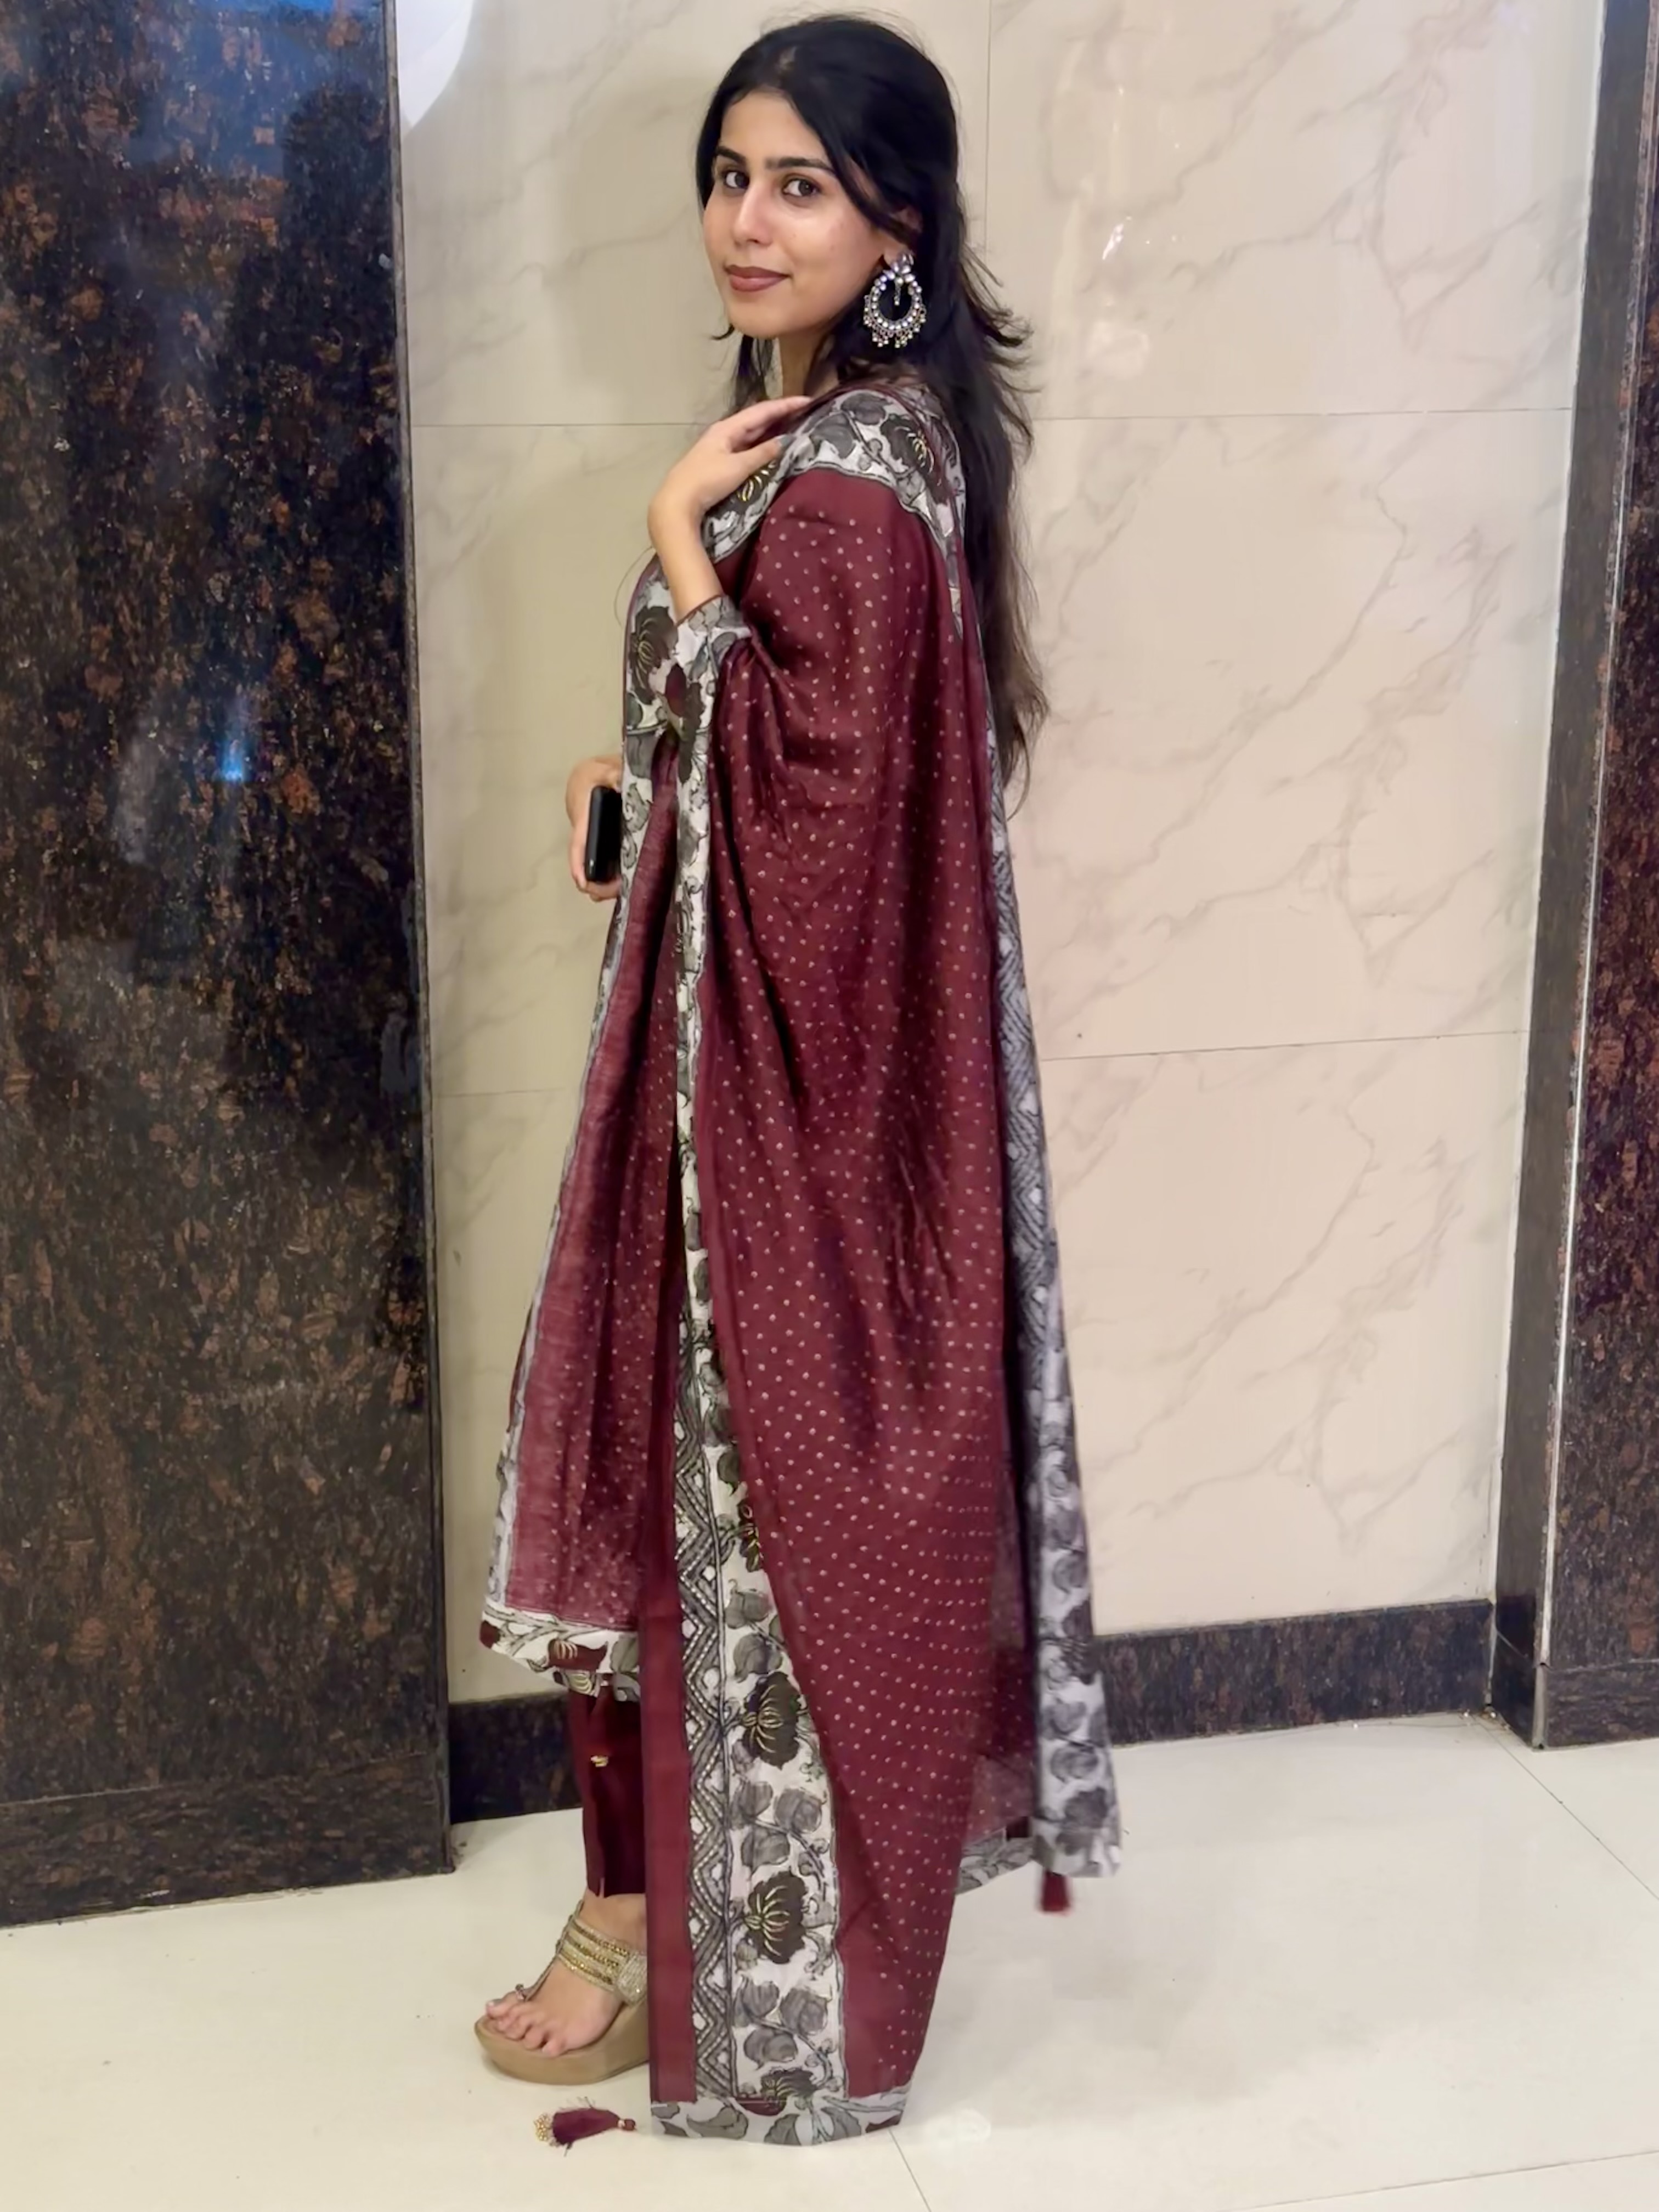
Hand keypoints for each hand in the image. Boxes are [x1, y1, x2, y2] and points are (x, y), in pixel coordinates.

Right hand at [566, 753, 622, 902]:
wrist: (593, 773)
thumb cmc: (595, 774)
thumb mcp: (603, 769)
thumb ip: (612, 773)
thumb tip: (620, 782)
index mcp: (583, 821)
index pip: (578, 847)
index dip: (579, 867)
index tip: (585, 885)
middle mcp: (588, 837)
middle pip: (588, 867)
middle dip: (600, 884)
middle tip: (621, 891)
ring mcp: (597, 842)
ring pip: (599, 869)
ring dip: (609, 883)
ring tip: (630, 891)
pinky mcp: (606, 843)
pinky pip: (609, 863)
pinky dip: (618, 874)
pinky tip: (634, 880)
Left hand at [648, 395, 814, 540]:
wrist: (678, 502)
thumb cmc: (707, 481)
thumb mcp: (738, 467)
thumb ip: (762, 453)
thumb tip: (782, 442)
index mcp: (728, 427)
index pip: (762, 411)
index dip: (785, 405)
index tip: (807, 401)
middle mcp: (724, 433)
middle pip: (757, 419)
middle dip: (781, 415)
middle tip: (805, 412)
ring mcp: (722, 447)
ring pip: (752, 434)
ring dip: (772, 429)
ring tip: (795, 426)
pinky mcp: (721, 462)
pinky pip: (747, 447)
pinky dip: (762, 445)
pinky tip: (773, 447)